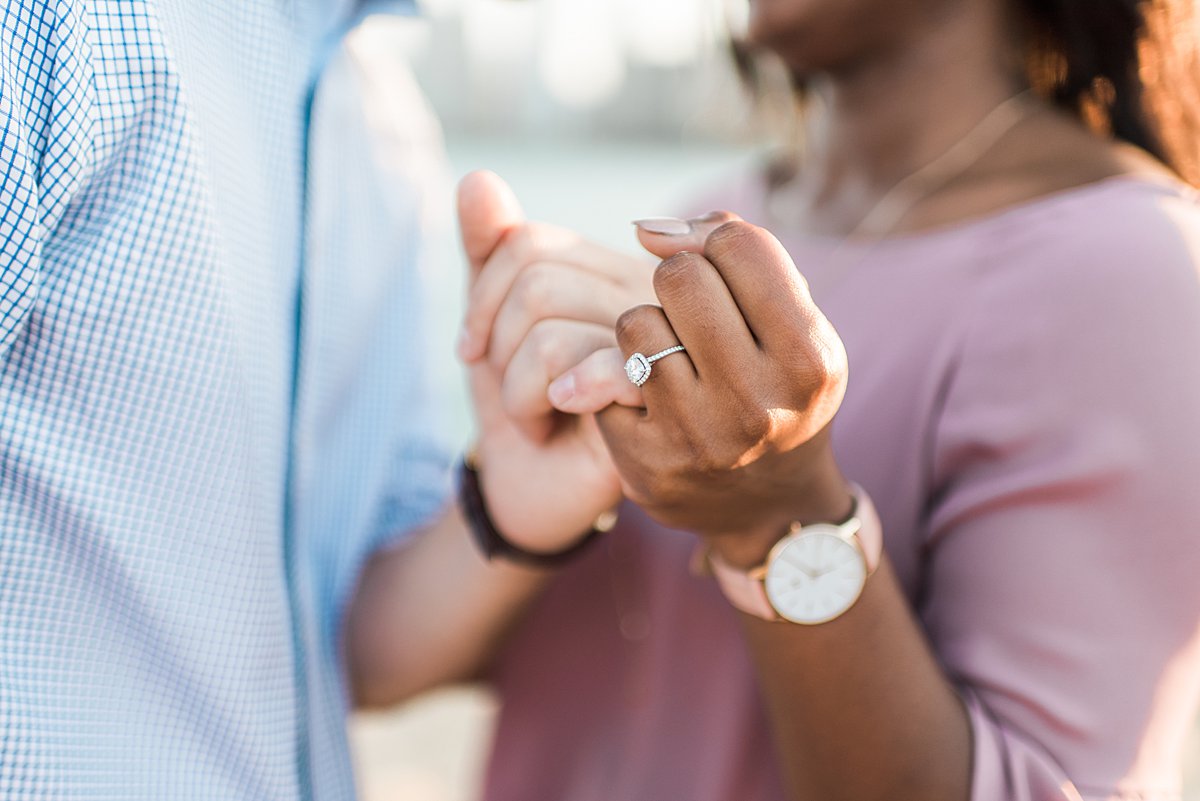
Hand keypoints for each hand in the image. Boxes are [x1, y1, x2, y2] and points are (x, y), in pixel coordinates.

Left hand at [458, 180, 656, 441]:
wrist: (535, 487)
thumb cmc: (519, 399)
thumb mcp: (491, 321)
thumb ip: (486, 251)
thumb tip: (477, 178)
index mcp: (608, 269)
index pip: (527, 243)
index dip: (482, 296)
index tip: (473, 348)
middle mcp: (645, 299)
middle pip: (535, 283)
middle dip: (497, 347)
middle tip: (512, 388)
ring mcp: (661, 349)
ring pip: (547, 330)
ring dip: (515, 388)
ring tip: (537, 414)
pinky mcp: (659, 406)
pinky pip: (581, 372)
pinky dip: (540, 400)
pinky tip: (554, 419)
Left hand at [548, 218, 854, 566]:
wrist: (771, 506)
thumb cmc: (781, 389)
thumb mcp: (796, 325)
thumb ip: (741, 256)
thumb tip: (647, 229)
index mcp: (807, 359)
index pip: (739, 247)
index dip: (716, 242)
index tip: (714, 264)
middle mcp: (756, 403)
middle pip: (679, 276)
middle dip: (679, 281)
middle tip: (690, 311)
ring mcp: (697, 438)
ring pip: (634, 321)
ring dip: (646, 326)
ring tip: (673, 354)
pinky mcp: (645, 464)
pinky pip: (604, 376)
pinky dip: (621, 375)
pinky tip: (651, 396)